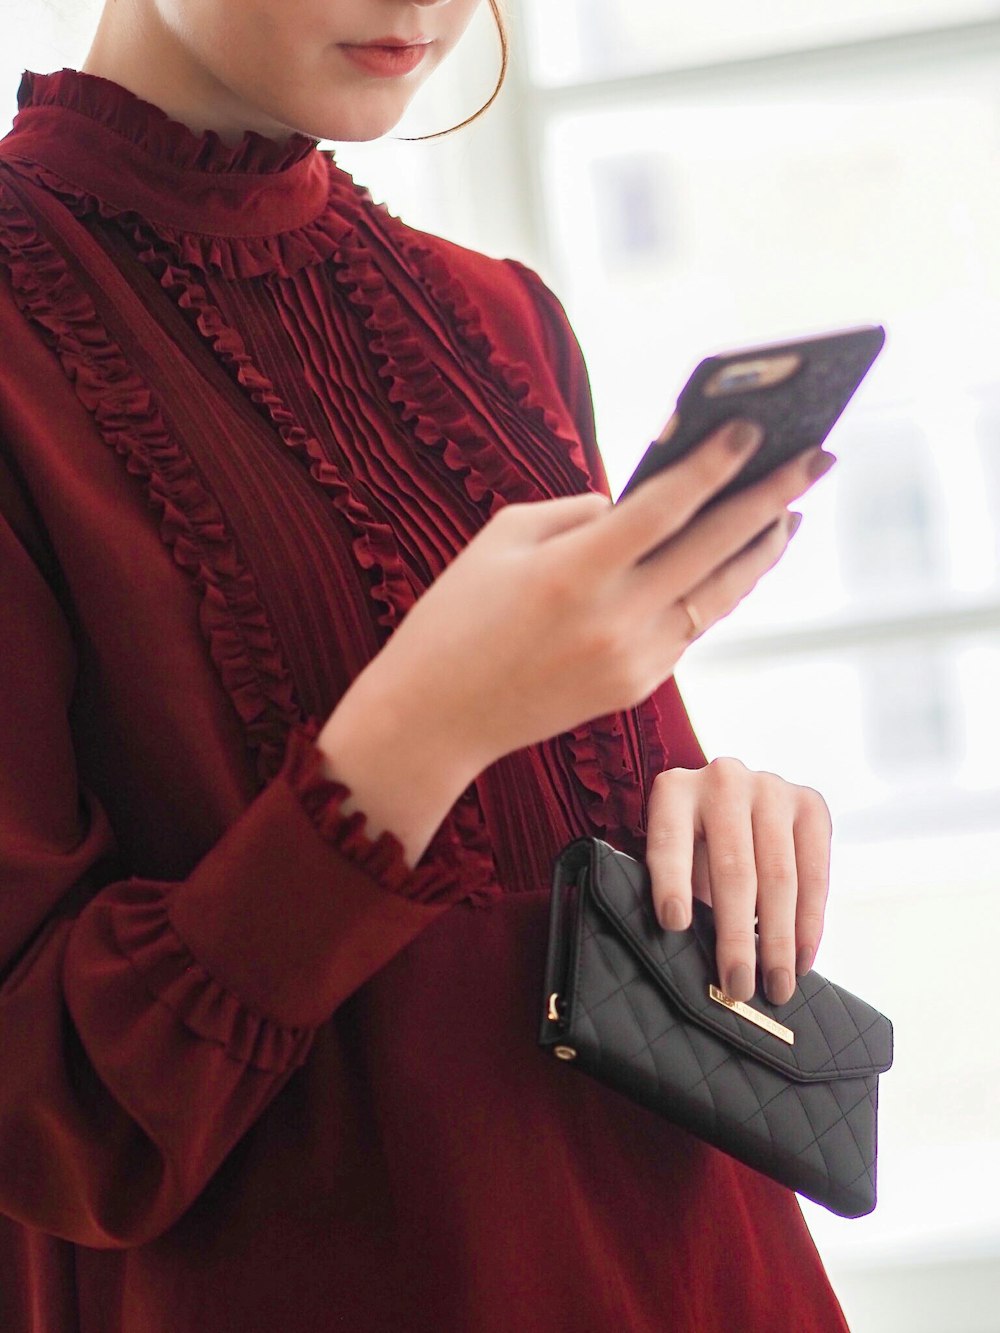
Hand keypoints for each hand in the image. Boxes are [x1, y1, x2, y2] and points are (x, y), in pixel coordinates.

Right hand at [318, 421, 834, 866]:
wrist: (436, 718)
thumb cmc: (457, 617)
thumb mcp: (502, 539)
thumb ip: (578, 512)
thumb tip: (638, 504)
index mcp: (574, 572)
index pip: (666, 505)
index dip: (715, 463)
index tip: (753, 428)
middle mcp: (615, 619)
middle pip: (714, 547)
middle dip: (772, 496)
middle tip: (816, 458)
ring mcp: (634, 660)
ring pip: (719, 595)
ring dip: (760, 551)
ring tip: (790, 513)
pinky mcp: (637, 687)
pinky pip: (690, 627)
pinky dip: (714, 590)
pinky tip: (732, 562)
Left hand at [644, 759, 831, 1005]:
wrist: (740, 800)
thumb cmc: (697, 845)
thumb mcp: (678, 858)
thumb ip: (680, 892)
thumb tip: (689, 957)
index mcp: (674, 791)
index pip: (669, 841)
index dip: (671, 882)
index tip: (674, 925)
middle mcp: (723, 779)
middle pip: (733, 868)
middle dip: (736, 936)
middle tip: (738, 986)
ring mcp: (771, 787)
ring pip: (779, 875)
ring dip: (779, 939)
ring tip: (777, 986)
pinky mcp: (811, 803)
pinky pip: (815, 872)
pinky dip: (810, 922)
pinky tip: (802, 958)